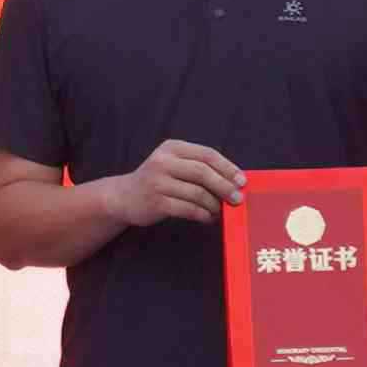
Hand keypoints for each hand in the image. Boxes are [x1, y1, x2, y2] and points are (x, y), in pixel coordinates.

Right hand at [101, 140, 242, 226]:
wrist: (124, 197)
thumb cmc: (157, 181)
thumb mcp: (173, 165)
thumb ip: (198, 168)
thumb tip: (233, 181)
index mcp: (172, 148)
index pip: (207, 154)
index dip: (227, 167)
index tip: (242, 181)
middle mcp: (163, 162)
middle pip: (203, 172)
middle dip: (224, 187)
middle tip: (238, 199)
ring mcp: (158, 182)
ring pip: (197, 193)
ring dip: (214, 204)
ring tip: (220, 211)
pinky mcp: (156, 202)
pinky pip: (187, 209)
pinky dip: (202, 215)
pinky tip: (207, 218)